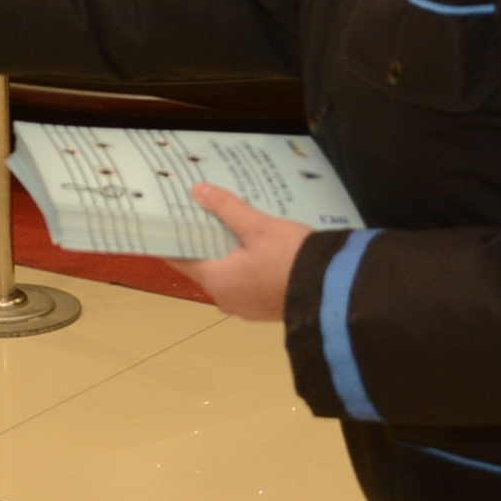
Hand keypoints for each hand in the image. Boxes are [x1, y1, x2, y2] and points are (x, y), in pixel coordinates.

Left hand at [167, 185, 311, 320]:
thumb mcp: (258, 226)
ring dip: (226, 255)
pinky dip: (244, 267)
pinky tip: (254, 249)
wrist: (332, 292)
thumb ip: (227, 208)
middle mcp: (225, 298)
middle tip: (203, 213)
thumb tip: (197, 191)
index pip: (181, 259)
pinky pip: (246, 284)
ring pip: (227, 276)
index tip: (168, 219)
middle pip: (205, 266)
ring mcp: (246, 307)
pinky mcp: (265, 309)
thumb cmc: (289, 257)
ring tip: (229, 226)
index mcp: (216, 280)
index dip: (172, 238)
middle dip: (204, 241)